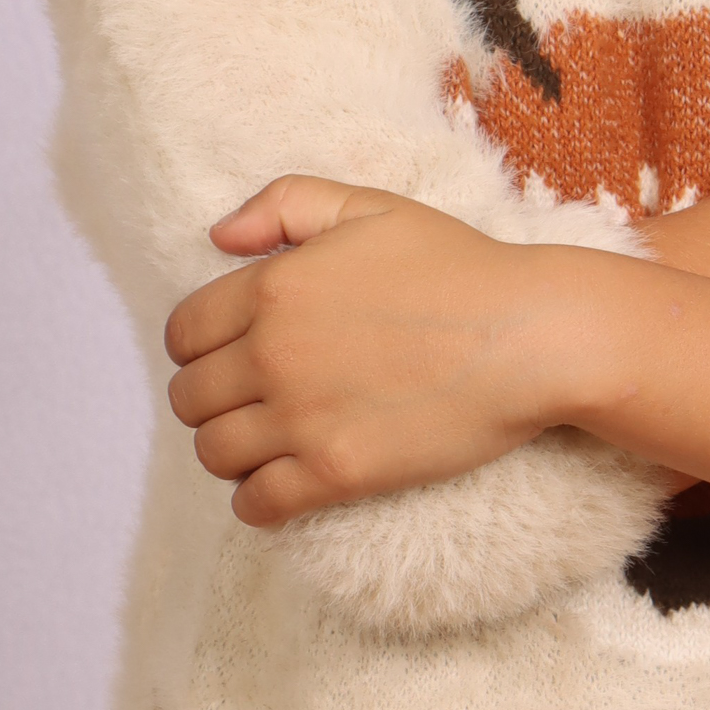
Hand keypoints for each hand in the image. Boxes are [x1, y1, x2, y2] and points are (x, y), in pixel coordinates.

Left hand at [166, 176, 571, 526]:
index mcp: (273, 288)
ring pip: (213, 454)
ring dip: (230, 451)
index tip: (227, 356)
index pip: (182, 333)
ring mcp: (302, 419)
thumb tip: (218, 237)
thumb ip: (284, 205)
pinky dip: (256, 502)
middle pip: (190, 398)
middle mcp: (273, 354)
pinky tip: (280, 486)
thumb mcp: (369, 207)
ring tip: (263, 444)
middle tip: (249, 401)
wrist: (527, 336)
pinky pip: (257, 505)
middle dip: (212, 400)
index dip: (197, 347)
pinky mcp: (337, 473)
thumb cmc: (457, 266)